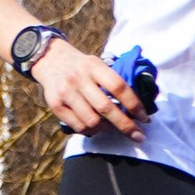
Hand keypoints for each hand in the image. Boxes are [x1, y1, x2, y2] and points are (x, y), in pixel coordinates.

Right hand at [28, 41, 149, 139]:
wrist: (49, 58)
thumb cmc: (81, 66)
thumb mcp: (97, 63)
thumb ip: (112, 80)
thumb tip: (135, 106)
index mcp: (94, 66)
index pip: (118, 87)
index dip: (134, 104)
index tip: (145, 118)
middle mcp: (78, 79)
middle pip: (106, 108)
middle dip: (126, 125)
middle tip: (138, 136)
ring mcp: (66, 93)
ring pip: (92, 121)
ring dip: (107, 129)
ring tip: (112, 128)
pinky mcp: (56, 105)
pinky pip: (78, 126)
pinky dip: (91, 131)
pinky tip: (96, 128)